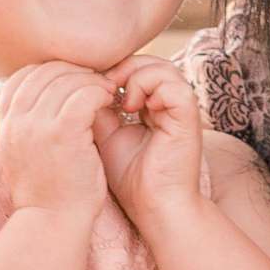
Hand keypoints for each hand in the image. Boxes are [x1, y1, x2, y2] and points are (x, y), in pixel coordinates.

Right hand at [0, 62, 115, 218]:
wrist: (52, 221)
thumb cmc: (49, 190)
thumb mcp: (26, 151)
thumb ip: (30, 122)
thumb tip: (49, 94)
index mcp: (6, 121)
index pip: (24, 75)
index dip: (52, 72)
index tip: (74, 82)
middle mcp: (17, 119)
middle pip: (46, 71)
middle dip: (76, 72)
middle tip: (97, 83)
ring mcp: (37, 124)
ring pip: (68, 79)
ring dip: (92, 81)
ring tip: (108, 93)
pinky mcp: (62, 131)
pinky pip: (85, 94)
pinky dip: (100, 92)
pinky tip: (110, 102)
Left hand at [93, 56, 202, 227]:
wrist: (153, 206)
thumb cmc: (131, 178)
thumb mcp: (105, 136)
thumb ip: (98, 109)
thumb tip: (81, 85)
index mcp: (153, 107)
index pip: (136, 70)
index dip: (113, 71)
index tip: (90, 85)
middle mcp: (169, 105)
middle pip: (150, 62)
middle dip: (122, 67)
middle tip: (100, 86)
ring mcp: (181, 109)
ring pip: (162, 67)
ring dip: (135, 76)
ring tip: (119, 100)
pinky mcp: (189, 117)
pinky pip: (173, 85)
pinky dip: (149, 87)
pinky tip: (131, 108)